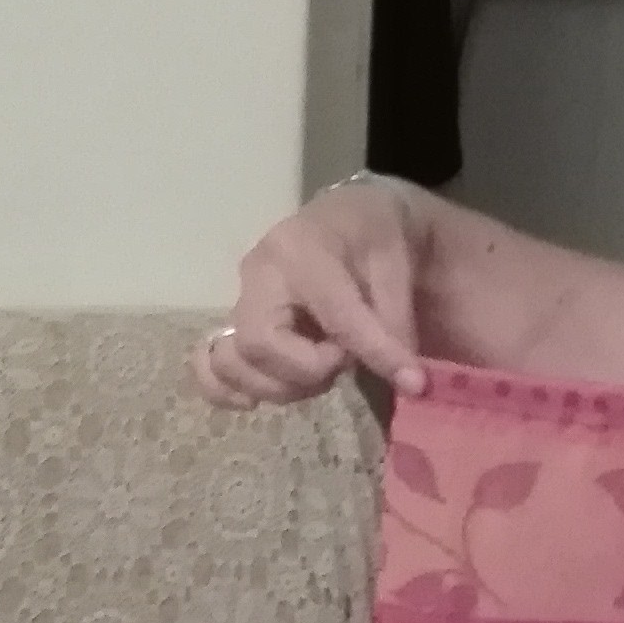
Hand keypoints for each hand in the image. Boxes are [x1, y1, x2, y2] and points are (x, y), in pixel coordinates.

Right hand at [194, 180, 429, 408]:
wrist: (349, 221)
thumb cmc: (374, 239)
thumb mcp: (397, 266)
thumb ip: (397, 325)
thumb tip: (409, 383)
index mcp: (302, 249)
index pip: (335, 315)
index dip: (374, 352)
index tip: (413, 381)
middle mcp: (258, 273)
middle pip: (259, 344)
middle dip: (308, 369)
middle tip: (344, 359)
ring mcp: (240, 299)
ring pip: (233, 362)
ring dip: (280, 384)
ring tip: (319, 367)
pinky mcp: (234, 325)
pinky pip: (210, 366)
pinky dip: (227, 390)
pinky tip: (255, 401)